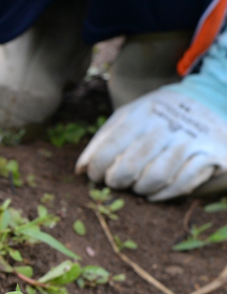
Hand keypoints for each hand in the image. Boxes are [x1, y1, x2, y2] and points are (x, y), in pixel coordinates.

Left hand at [76, 88, 226, 199]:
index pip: (109, 148)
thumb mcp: (128, 117)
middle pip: (130, 166)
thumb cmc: (157, 115)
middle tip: (116, 183)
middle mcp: (167, 125)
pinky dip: (164, 194)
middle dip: (117, 181)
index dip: (97, 168)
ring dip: (141, 189)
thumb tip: (79, 170)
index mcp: (142, 114)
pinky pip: (183, 183)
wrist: (208, 99)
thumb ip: (102, 140)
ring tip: (137, 186)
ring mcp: (191, 139)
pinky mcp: (212, 154)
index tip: (95, 176)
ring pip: (156, 177)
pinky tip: (154, 194)